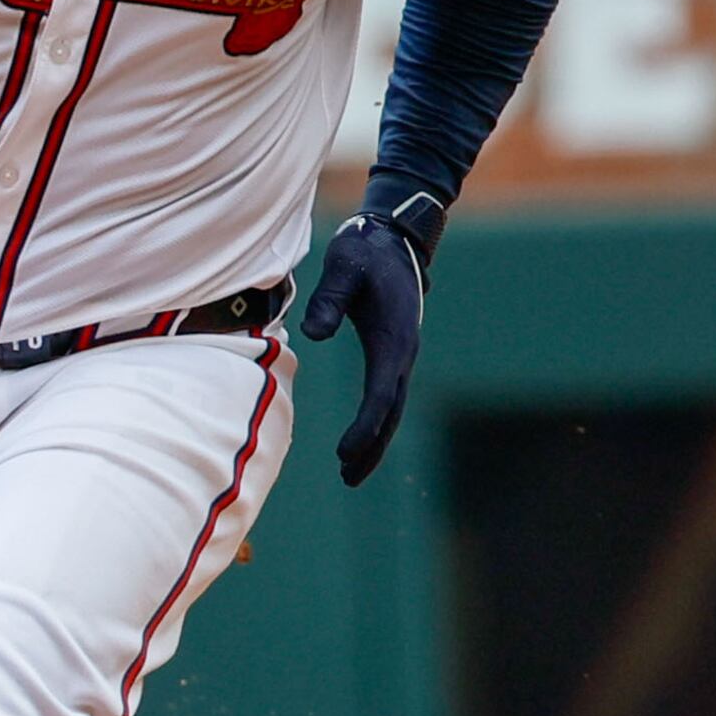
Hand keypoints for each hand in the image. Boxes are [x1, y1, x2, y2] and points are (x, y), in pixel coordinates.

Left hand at [297, 212, 425, 485]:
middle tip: (347, 478)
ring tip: (350, 473)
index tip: (345, 453)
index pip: (381, 394)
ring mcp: (402, 354)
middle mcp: (403, 353)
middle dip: (372, 448)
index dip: (365, 427)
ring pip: (392, 408)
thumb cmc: (364, 251)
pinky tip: (358, 439)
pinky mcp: (393, 351)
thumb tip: (312, 334)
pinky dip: (375, 421)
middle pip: (391, 412)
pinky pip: (387, 396)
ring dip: (374, 441)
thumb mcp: (343, 268)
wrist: (393, 237)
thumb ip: (329, 299)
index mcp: (393, 339)